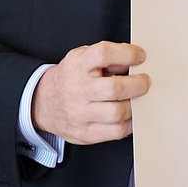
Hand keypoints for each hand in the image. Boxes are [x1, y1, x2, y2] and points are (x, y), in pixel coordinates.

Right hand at [31, 40, 149, 143]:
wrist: (43, 103)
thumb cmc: (70, 78)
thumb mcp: (82, 58)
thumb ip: (107, 57)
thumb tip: (134, 62)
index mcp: (77, 65)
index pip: (103, 54)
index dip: (127, 53)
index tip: (140, 56)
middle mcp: (78, 89)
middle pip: (114, 88)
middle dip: (138, 84)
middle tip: (145, 82)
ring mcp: (80, 113)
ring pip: (117, 113)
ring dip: (134, 105)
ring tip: (135, 99)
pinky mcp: (85, 133)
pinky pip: (116, 131)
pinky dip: (130, 123)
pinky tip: (129, 115)